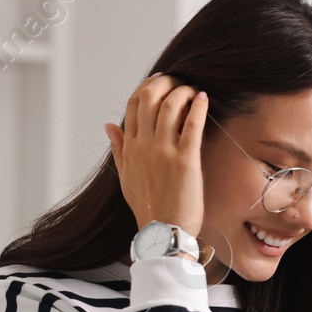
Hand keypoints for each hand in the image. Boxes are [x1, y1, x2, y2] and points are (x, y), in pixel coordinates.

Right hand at [103, 73, 207, 237]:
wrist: (164, 232)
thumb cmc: (148, 208)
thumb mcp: (125, 177)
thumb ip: (118, 149)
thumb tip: (108, 126)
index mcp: (130, 148)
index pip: (134, 104)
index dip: (147, 86)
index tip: (161, 79)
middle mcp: (144, 146)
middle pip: (150, 97)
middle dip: (166, 82)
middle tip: (180, 80)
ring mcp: (163, 152)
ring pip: (171, 105)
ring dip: (184, 91)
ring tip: (194, 90)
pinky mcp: (185, 160)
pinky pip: (192, 124)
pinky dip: (199, 106)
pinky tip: (204, 99)